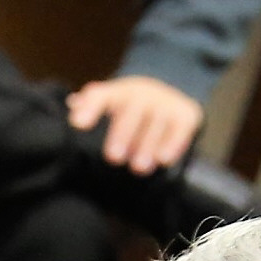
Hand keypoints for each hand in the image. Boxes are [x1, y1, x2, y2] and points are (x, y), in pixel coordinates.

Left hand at [66, 75, 204, 174]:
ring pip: (159, 119)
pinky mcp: (187, 114)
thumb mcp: (109, 105)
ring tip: (138, 168)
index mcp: (119, 93)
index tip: (77, 125)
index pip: (102, 96)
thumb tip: (73, 106)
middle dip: (123, 133)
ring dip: (148, 144)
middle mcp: (144, 93)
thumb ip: (90, 107)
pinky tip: (164, 160)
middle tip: (113, 158)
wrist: (167, 96)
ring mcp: (167, 102)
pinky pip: (182, 127)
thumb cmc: (129, 108)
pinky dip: (174, 144)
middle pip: (134, 109)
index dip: (90, 108)